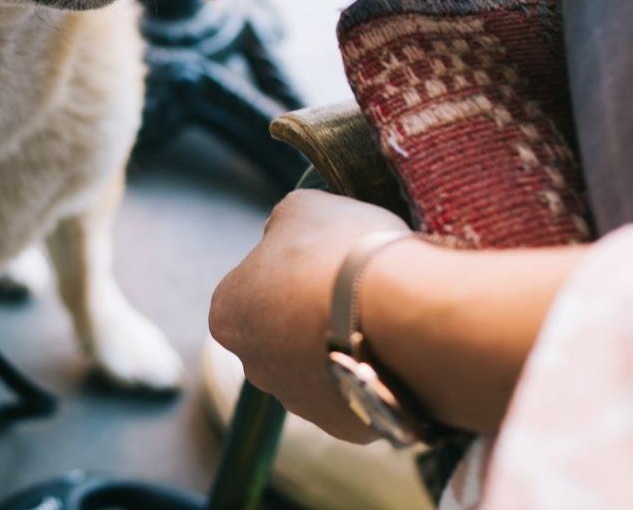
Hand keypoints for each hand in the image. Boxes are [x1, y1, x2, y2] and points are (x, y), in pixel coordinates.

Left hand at [209, 190, 409, 442]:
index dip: (287, 269)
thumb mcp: (303, 208)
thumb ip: (282, 224)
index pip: (249, 288)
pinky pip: (359, 392)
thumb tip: (282, 232)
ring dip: (343, 343)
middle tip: (352, 287)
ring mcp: (301, 402)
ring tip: (383, 314)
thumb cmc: (341, 253)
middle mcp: (254, 367)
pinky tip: (396, 346)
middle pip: (281, 333)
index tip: (320, 258)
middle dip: (310, 313)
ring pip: (321, 366)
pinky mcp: (346, 425)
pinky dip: (375, 372)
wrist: (403, 316)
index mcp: (229, 314)